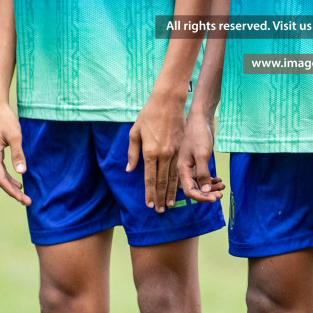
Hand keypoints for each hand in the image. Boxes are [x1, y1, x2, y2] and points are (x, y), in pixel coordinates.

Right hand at [0, 98, 30, 204]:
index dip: (13, 192)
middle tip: (27, 201)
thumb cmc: (5, 119)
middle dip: (13, 192)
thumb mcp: (15, 136)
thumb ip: (18, 155)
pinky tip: (17, 181)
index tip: (25, 199)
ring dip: (11, 186)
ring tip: (23, 195)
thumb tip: (22, 172)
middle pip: (0, 180)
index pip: (2, 180)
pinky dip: (8, 177)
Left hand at [128, 87, 187, 212]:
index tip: (149, 204)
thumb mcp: (135, 132)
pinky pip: (180, 168)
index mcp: (150, 152)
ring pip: (173, 177)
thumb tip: (130, 170)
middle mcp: (163, 154)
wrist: (169, 101)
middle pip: (162, 181)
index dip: (149, 193)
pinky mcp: (182, 147)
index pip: (150, 178)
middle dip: (160, 197)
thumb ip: (132, 153)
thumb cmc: (149, 115)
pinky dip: (179, 180)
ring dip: (171, 192)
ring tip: (170, 204)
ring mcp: (175, 151)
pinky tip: (179, 187)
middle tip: (160, 210)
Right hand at [176, 110, 223, 202]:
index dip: (202, 197)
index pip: (190, 190)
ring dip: (211, 187)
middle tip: (221, 195)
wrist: (200, 119)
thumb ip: (203, 173)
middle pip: (195, 188)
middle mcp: (185, 169)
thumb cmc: (199, 135)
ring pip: (200, 182)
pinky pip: (202, 175)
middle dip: (207, 193)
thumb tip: (205, 191)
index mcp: (182, 169)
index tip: (215, 198)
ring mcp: (191, 165)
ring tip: (222, 187)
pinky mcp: (197, 160)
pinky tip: (219, 179)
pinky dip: (210, 179)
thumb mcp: (202, 155)